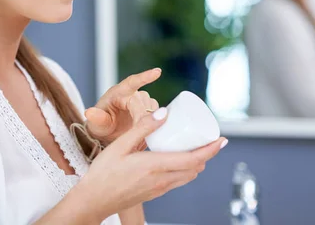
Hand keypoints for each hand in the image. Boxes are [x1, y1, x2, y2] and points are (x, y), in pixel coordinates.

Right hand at [75, 110, 227, 220]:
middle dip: (207, 154)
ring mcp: (158, 189)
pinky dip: (185, 169)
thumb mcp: (120, 145)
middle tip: (210, 139)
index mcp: (154, 167)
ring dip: (196, 163)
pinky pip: (177, 181)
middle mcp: (161, 180)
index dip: (210, 150)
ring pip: (187, 176)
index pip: (192, 159)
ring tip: (196, 147)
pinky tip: (176, 159)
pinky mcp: (154, 193)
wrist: (93, 201)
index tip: (222, 140)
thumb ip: (143, 128)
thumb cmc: (103, 173)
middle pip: (194, 168)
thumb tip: (164, 113)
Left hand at [85, 68, 161, 146]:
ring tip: (141, 131)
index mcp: (117, 93)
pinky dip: (155, 122)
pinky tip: (150, 131)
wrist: (106, 136)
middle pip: (143, 100)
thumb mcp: (95, 124)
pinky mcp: (148, 112)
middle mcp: (131, 95)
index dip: (144, 77)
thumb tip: (89, 112)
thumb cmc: (99, 126)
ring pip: (152, 106)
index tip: (157, 72)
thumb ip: (96, 118)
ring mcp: (141, 103)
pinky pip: (157, 114)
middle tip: (138, 129)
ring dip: (150, 118)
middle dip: (142, 114)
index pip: (132, 82)